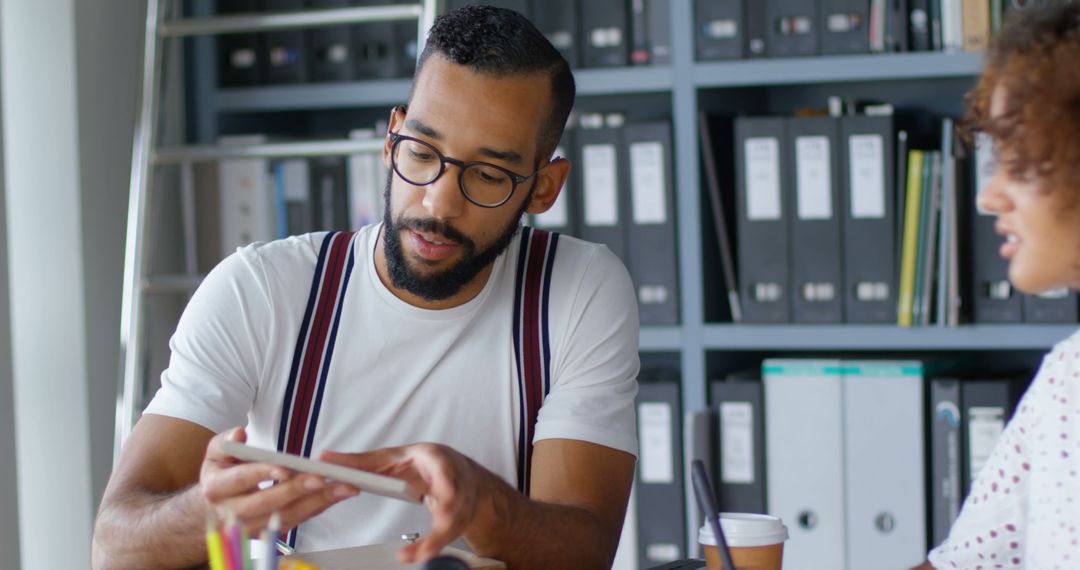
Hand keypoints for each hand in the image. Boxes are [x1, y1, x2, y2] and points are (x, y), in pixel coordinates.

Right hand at [200, 427, 358, 534]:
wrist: (214, 506)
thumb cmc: (221, 472)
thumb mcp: (217, 451)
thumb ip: (227, 440)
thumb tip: (240, 433)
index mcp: (216, 488)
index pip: (242, 480)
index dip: (263, 473)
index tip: (285, 469)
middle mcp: (231, 512)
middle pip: (267, 503)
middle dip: (296, 490)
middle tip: (322, 477)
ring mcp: (250, 527)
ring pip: (286, 516)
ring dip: (316, 502)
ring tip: (343, 487)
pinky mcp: (268, 533)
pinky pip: (296, 520)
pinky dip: (318, 507)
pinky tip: (337, 494)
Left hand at [320, 443, 489, 562]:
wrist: (461, 473)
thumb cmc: (423, 462)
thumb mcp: (393, 456)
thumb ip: (360, 461)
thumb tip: (324, 458)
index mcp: (436, 458)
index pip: (445, 469)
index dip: (446, 482)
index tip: (444, 495)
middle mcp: (454, 479)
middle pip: (453, 503)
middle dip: (443, 522)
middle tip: (422, 542)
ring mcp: (462, 500)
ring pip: (453, 524)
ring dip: (434, 542)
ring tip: (411, 556)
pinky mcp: (461, 517)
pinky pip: (450, 535)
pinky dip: (434, 546)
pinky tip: (417, 556)